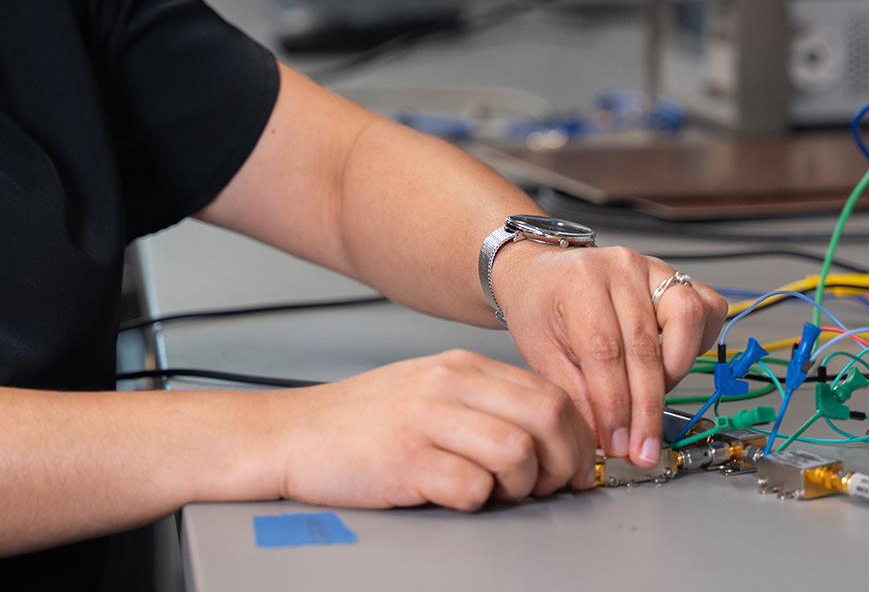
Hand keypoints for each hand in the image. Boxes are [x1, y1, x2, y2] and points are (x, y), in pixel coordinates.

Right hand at [260, 350, 594, 510]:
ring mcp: (426, 421)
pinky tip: (460, 497)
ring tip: (503, 494)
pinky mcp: (405, 460)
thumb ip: (483, 403)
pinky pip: (472, 487)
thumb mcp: (428, 390)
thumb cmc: (360, 423)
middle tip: (554, 487)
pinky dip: (479, 501)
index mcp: (461, 367)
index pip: (550, 393)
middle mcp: (448, 385)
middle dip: (566, 462)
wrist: (290, 435)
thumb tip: (548, 435)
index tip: (577, 464)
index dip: (578, 435)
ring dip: (525, 485)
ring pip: (519, 451)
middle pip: (547, 417)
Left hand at [493, 243, 726, 469]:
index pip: (605, 352)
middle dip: (646, 409)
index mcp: (580, 281)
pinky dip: (698, 343)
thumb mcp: (540, 352)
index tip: (619, 444)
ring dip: (675, 373)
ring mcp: (654, 268)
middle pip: (645, 346)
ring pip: (687, 321)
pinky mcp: (677, 277)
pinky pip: (708, 308)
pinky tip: (672, 364)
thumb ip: (574, 395)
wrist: (545, 273)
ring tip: (651, 400)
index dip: (615, 406)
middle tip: (642, 448)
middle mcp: (621, 268)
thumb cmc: (540, 307)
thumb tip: (607, 439)